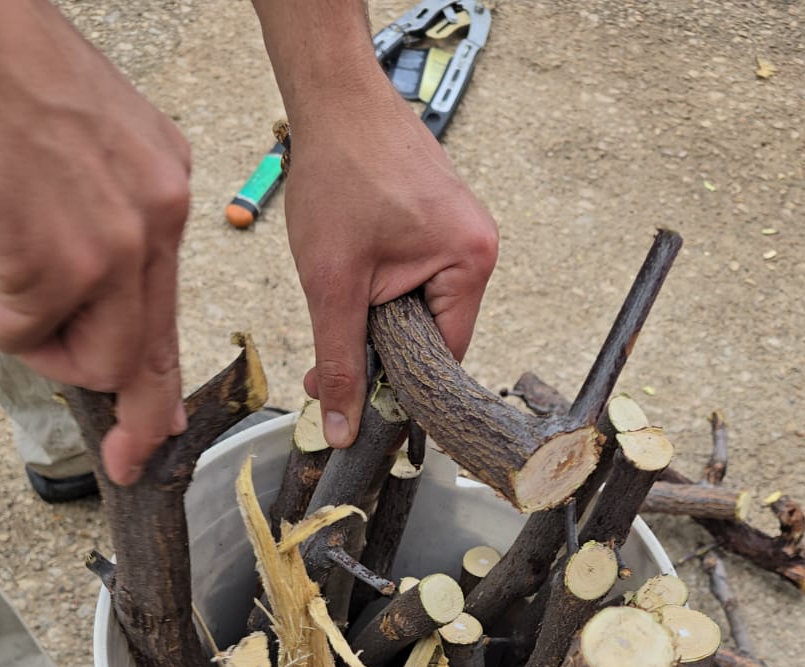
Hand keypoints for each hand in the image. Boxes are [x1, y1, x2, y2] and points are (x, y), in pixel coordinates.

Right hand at [0, 1, 190, 483]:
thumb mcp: (81, 148)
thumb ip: (101, 227)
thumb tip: (90, 313)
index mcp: (162, 186)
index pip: (169, 307)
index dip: (160, 386)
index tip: (155, 438)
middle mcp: (156, 217)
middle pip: (143, 354)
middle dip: (124, 409)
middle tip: (120, 454)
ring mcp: (114, 244)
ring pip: (88, 358)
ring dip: (30, 336)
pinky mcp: (60, 263)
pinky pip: (18, 330)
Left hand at [284, 73, 498, 446]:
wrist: (333, 99)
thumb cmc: (338, 174)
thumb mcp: (332, 285)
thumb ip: (338, 363)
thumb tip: (341, 429)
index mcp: (470, 264)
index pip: (445, 360)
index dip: (401, 389)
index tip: (361, 412)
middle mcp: (477, 249)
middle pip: (432, 338)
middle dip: (380, 354)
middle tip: (327, 372)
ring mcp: (460, 234)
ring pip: (418, 311)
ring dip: (375, 322)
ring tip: (337, 305)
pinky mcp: (438, 223)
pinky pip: (415, 280)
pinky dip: (380, 292)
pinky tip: (350, 280)